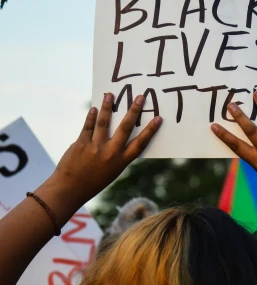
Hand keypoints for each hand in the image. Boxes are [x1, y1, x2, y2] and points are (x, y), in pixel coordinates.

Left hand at [46, 93, 161, 207]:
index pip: (140, 143)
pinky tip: (93, 108)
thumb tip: (118, 132)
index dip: (150, 130)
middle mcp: (110, 153)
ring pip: (104, 122)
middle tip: (139, 97)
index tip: (158, 118)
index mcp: (121, 161)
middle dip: (133, 111)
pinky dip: (91, 116)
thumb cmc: (92, 181)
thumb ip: (117, 155)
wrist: (69, 189)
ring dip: (108, 107)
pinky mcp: (81, 144)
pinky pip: (88, 127)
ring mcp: (95, 147)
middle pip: (125, 128)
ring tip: (110, 95)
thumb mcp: (112, 171)